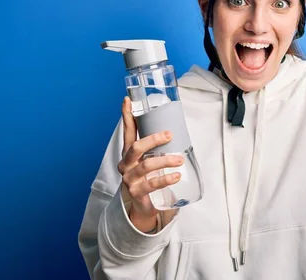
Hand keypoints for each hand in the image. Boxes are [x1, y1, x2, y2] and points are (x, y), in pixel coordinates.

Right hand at [117, 97, 182, 231]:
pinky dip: (166, 179)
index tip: (127, 99)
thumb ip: (157, 147)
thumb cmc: (149, 178)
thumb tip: (176, 129)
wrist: (143, 206)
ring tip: (179, 160)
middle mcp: (126, 164)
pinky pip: (152, 184)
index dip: (126, 115)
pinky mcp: (137, 192)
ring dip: (165, 160)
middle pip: (136, 147)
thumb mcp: (150, 160)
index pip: (127, 131)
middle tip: (169, 135)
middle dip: (153, 139)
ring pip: (146, 165)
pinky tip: (176, 176)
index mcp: (129, 153)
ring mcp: (130, 179)